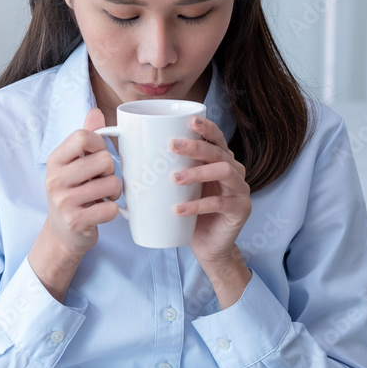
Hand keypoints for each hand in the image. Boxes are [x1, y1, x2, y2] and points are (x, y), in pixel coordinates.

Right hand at [41, 107, 121, 258]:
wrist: (62, 234)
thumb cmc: (73, 193)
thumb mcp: (73, 164)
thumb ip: (84, 138)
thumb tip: (95, 112)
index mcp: (55, 161)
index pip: (83, 137)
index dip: (100, 144)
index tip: (98, 155)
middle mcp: (55, 179)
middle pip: (103, 160)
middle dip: (111, 171)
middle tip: (101, 181)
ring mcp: (64, 202)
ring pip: (111, 184)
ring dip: (114, 192)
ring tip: (102, 197)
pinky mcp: (76, 221)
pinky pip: (111, 209)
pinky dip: (112, 211)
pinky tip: (100, 212)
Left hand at [170, 115, 251, 303]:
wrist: (208, 246)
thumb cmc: (189, 212)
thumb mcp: (176, 188)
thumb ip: (163, 169)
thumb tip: (126, 151)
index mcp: (219, 160)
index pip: (216, 137)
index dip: (206, 127)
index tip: (189, 121)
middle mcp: (234, 169)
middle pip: (218, 151)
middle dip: (195, 146)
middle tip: (172, 146)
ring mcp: (240, 189)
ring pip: (224, 171)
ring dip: (197, 172)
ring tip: (174, 178)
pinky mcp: (240, 209)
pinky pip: (220, 203)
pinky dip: (198, 205)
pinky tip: (179, 209)